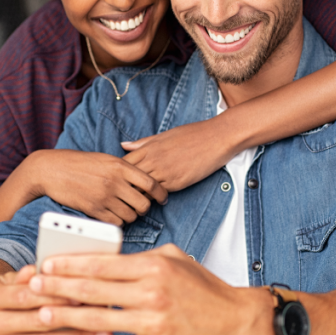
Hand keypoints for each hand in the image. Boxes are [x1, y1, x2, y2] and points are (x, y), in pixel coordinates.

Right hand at [20, 149, 167, 225]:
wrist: (53, 170)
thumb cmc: (80, 163)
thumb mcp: (106, 159)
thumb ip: (125, 169)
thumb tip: (144, 181)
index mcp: (120, 166)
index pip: (151, 183)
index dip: (161, 193)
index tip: (162, 198)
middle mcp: (115, 182)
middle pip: (143, 204)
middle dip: (144, 207)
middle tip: (139, 205)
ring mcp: (104, 197)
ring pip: (131, 215)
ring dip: (131, 215)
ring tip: (124, 209)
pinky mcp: (94, 210)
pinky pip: (116, 223)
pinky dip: (118, 221)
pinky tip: (113, 215)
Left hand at [30, 245, 277, 334]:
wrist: (236, 321)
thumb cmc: (204, 288)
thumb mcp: (175, 259)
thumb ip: (141, 258)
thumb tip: (107, 260)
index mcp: (154, 266)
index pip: (102, 264)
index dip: (70, 264)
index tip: (48, 264)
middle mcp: (152, 293)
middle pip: (93, 291)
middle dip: (58, 288)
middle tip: (34, 286)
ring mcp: (154, 324)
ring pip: (99, 320)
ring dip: (68, 317)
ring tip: (46, 313)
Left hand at [122, 118, 236, 191]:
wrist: (216, 138)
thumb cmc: (192, 134)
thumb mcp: (165, 135)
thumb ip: (143, 143)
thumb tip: (123, 145)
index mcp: (149, 147)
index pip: (123, 164)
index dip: (119, 173)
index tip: (119, 179)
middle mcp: (154, 160)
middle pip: (129, 179)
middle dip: (124, 187)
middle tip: (123, 195)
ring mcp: (165, 172)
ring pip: (142, 189)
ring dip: (138, 195)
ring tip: (136, 201)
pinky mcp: (177, 182)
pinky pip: (158, 193)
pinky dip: (154, 198)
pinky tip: (154, 199)